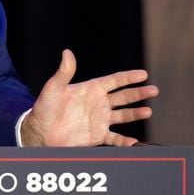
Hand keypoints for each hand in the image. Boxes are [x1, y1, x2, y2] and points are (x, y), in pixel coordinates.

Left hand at [21, 49, 157, 146]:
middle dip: (138, 93)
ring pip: (123, 115)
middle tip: (154, 90)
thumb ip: (64, 72)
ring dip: (135, 113)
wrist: (39, 131)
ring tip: (148, 111)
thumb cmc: (44, 107)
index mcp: (90, 89)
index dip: (128, 77)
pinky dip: (125, 141)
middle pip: (123, 97)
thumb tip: (67, 52)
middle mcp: (98, 103)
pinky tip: (135, 142)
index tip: (143, 74)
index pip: (114, 81)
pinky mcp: (97, 135)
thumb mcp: (54, 88)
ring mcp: (99, 120)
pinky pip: (115, 138)